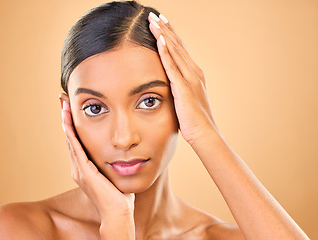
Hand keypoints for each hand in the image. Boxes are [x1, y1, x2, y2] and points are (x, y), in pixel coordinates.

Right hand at [60, 95, 134, 238]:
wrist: (118, 213)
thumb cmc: (118, 196)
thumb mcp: (113, 174)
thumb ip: (111, 163)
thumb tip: (120, 154)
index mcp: (84, 168)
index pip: (76, 141)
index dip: (73, 124)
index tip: (71, 108)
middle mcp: (78, 168)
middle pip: (70, 138)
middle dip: (66, 118)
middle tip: (63, 100)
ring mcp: (79, 171)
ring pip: (70, 141)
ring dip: (66, 122)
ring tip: (63, 105)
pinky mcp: (85, 173)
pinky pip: (76, 150)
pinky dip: (71, 136)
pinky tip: (67, 123)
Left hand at [148, 13, 218, 145]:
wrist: (205, 134)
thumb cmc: (195, 120)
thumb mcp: (186, 100)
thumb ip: (180, 88)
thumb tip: (170, 84)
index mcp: (194, 74)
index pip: (180, 50)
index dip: (170, 35)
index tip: (161, 23)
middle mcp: (194, 72)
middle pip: (177, 45)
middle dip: (165, 29)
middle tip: (154, 15)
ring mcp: (190, 78)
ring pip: (175, 51)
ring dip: (164, 34)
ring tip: (153, 21)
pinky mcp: (184, 88)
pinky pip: (173, 66)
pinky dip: (166, 52)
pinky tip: (159, 40)